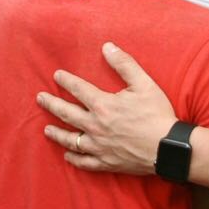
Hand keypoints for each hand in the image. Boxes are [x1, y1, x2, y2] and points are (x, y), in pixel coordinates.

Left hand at [36, 42, 176, 175]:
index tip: (57, 75)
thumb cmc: (157, 114)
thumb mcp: (144, 83)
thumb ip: (124, 64)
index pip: (78, 89)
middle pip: (66, 114)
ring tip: (46, 129)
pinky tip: (67, 155)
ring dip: (56, 133)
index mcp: (103, 105)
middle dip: (51, 104)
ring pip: (70, 140)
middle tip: (40, 98)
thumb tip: (107, 46)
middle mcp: (95, 126)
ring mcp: (99, 146)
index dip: (66, 81)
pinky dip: (73, 158)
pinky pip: (84, 162)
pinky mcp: (106, 162)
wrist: (168, 148)